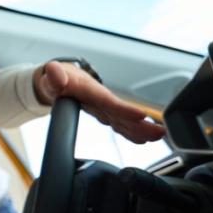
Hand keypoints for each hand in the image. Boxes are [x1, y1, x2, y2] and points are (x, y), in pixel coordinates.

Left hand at [33, 60, 166, 143]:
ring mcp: (104, 108)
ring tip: (158, 136)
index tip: (142, 116)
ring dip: (141, 129)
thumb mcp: (52, 75)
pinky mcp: (104, 114)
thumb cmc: (58, 78)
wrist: (60, 78)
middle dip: (142, 124)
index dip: (125, 109)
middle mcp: (102, 100)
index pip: (110, 102)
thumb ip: (54, 75)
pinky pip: (119, 124)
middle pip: (123, 114)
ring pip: (124, 121)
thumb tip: (53, 72)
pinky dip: (131, 132)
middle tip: (159, 132)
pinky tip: (142, 140)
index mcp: (92, 91)